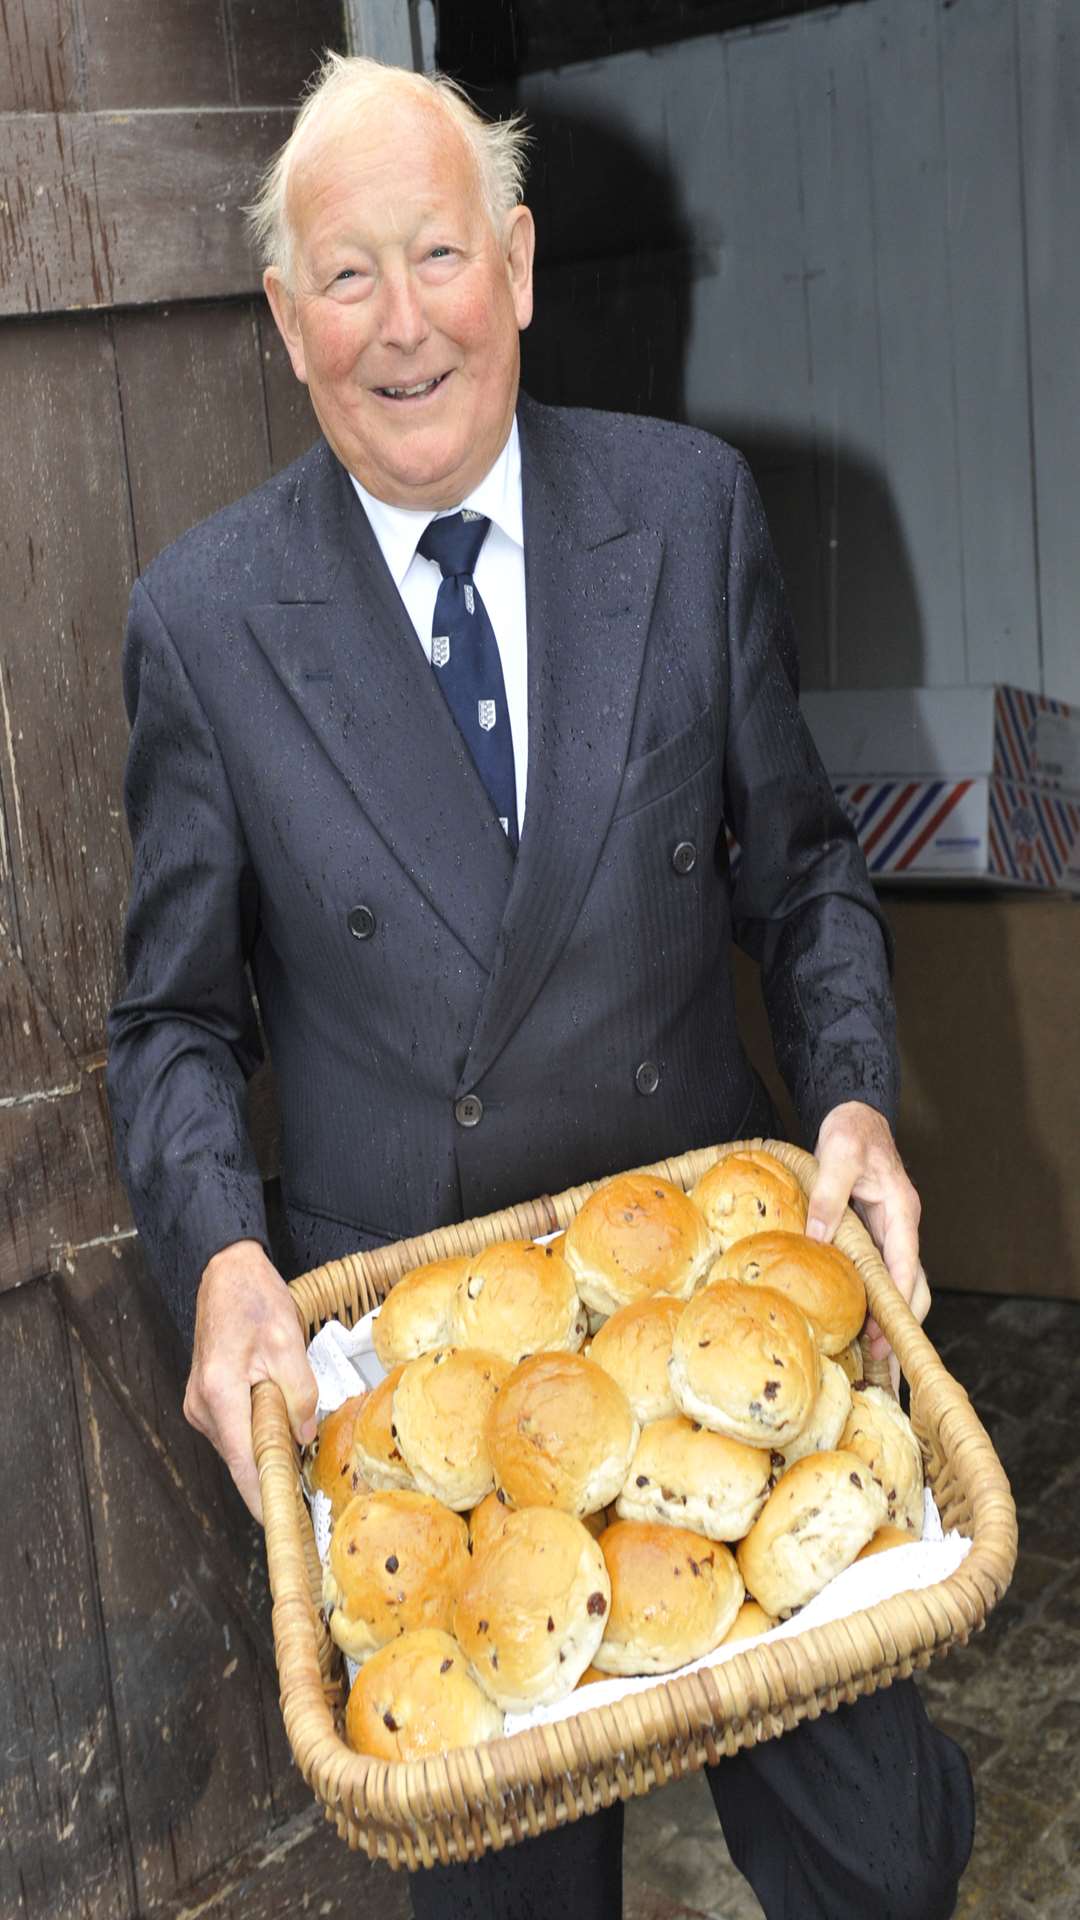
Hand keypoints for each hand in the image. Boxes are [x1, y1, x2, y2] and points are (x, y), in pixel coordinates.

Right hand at [183, 1239, 317, 1522]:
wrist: (226, 1272)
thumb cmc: (255, 1299)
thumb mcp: (287, 1342)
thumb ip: (299, 1394)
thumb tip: (304, 1438)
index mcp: (219, 1393)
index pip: (242, 1463)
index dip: (264, 1497)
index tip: (286, 1525)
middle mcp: (202, 1407)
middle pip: (242, 1458)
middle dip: (274, 1473)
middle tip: (311, 1492)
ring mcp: (200, 1406)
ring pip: (240, 1444)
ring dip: (268, 1448)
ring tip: (302, 1449)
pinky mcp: (207, 1401)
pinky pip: (236, 1429)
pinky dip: (259, 1433)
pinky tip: (283, 1425)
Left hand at [807, 1102, 930, 1380]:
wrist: (856, 1113)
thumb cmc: (851, 1131)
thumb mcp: (838, 1155)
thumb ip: (829, 1197)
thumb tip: (816, 1240)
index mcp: (901, 1211)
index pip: (905, 1268)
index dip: (897, 1306)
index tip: (884, 1339)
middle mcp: (902, 1227)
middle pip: (912, 1286)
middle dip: (900, 1325)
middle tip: (879, 1364)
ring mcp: (892, 1232)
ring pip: (899, 1284)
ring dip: (889, 1318)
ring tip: (870, 1358)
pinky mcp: (877, 1234)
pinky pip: (881, 1273)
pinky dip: (874, 1300)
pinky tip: (857, 1321)